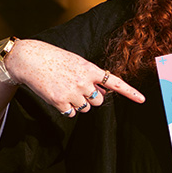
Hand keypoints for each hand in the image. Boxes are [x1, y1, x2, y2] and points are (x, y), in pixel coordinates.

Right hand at [5, 39, 144, 116]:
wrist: (28, 59)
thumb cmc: (54, 58)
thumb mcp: (77, 62)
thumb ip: (91, 76)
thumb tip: (103, 91)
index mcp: (90, 69)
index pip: (115, 82)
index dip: (130, 92)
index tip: (142, 99)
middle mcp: (84, 82)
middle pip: (99, 101)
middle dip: (92, 98)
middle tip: (78, 89)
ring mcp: (72, 93)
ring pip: (86, 108)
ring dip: (79, 103)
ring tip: (65, 90)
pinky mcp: (59, 102)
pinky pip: (71, 113)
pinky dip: (67, 109)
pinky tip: (58, 97)